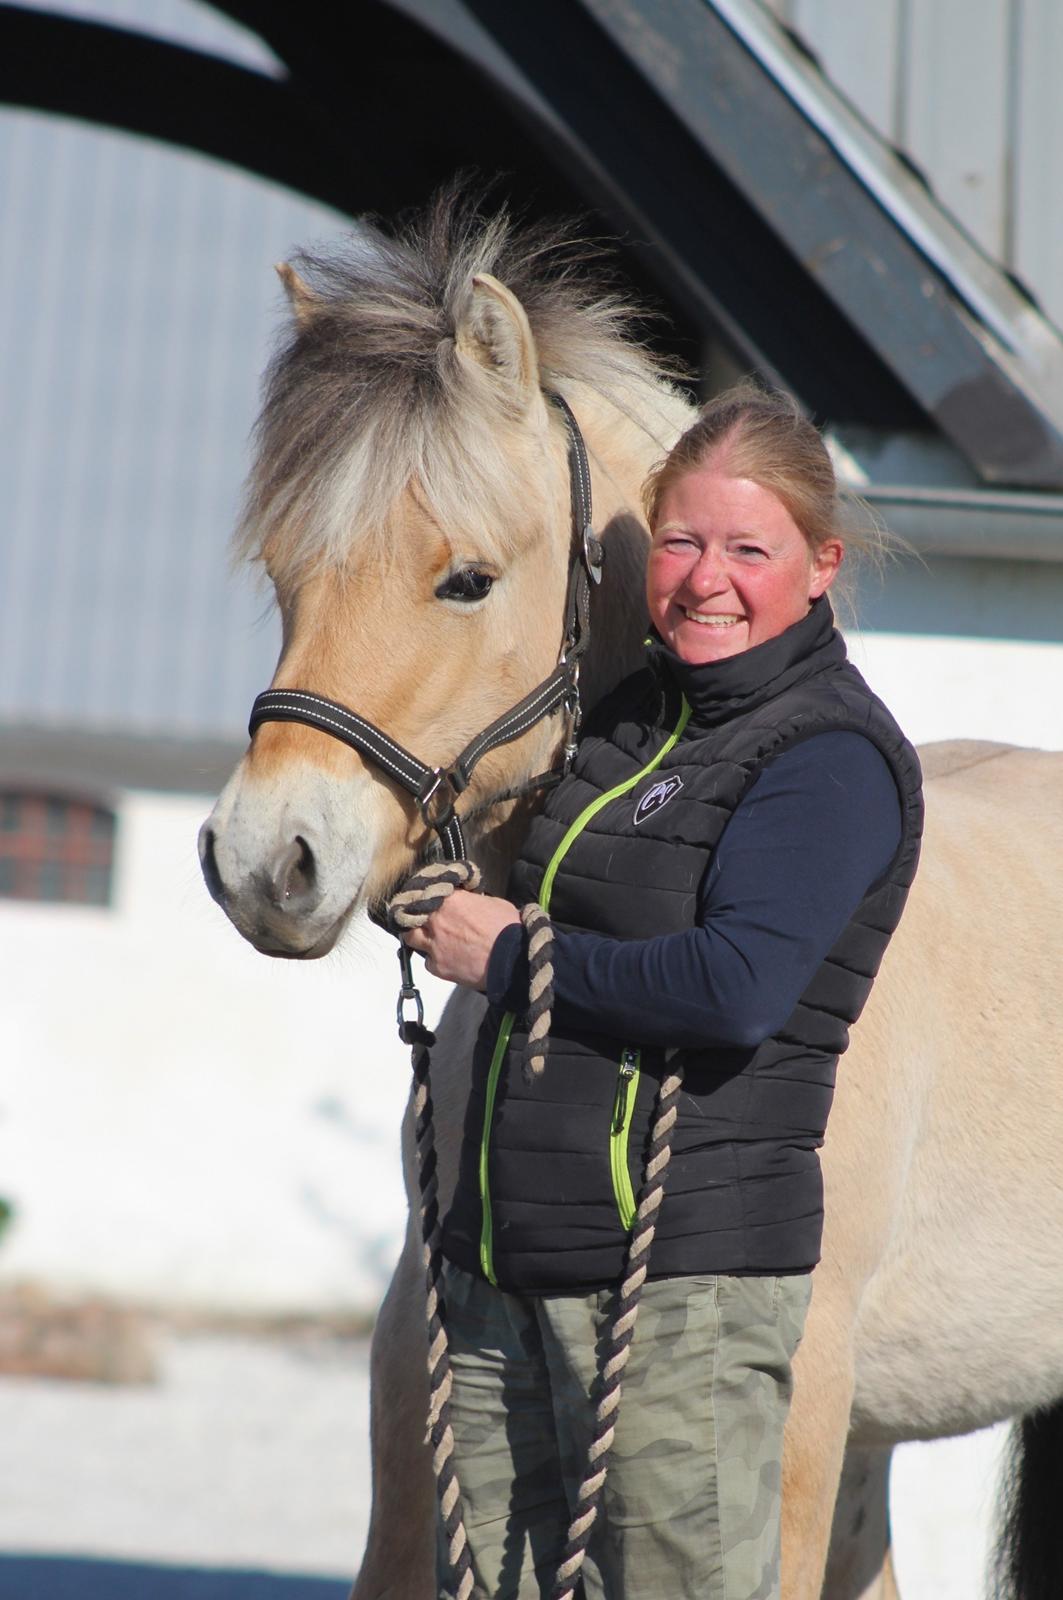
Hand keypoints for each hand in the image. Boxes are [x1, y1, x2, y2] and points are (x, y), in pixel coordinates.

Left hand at [402, 890, 520, 989]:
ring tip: (429, 939)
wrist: (512, 959)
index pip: (428, 892)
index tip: (430, 898)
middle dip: (418, 915)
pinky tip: (447, 959)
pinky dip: (434, 961)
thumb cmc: (508, 930)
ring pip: (411, 937)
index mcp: (450, 900)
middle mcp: (437, 920)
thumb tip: (470, 902)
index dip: (429, 896)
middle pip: (412, 913)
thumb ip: (473, 900)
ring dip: (418, 936)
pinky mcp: (438, 966)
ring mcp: (434, 944)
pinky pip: (428, 962)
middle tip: (425, 918)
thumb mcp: (494, 902)